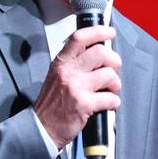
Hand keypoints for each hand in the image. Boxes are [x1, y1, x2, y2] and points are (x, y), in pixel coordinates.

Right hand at [34, 25, 120, 149]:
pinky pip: (111, 98)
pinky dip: (113, 102)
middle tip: (111, 70)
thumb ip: (75, 62)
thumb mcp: (57, 75)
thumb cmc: (52, 102)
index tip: (109, 32)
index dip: (98, 32)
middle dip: (114, 61)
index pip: (80, 38)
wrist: (42, 126)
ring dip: (115, 85)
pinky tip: (105, 105)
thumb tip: (100, 53)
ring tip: (108, 91)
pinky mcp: (83, 104)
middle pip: (101, 53)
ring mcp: (75, 87)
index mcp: (61, 62)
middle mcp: (67, 72)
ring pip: (110, 75)